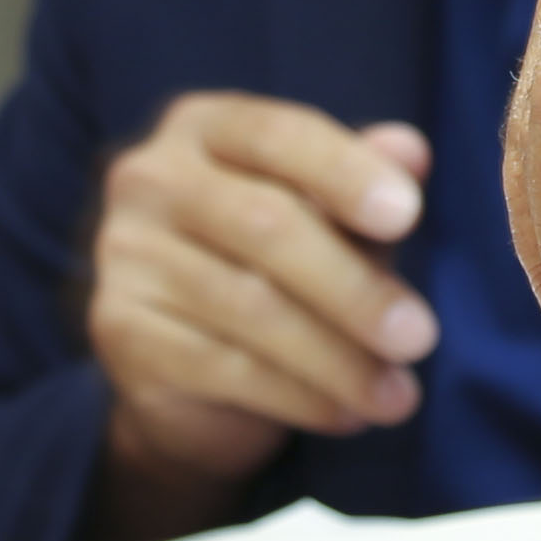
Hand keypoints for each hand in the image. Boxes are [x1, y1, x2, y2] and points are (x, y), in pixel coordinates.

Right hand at [81, 95, 439, 538]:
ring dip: (338, 359)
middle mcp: (151, 178)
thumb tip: (412, 150)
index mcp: (205, 126)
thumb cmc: (276, 263)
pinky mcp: (120, 330)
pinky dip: (299, 395)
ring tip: (399, 396)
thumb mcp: (329, 214)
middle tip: (420, 336)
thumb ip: (364, 178)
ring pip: (249, 307)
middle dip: (354, 287)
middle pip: (266, 225)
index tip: (408, 216)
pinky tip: (347, 414)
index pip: (280, 134)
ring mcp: (124, 254)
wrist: (189, 369)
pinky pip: (222, 367)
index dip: (346, 172)